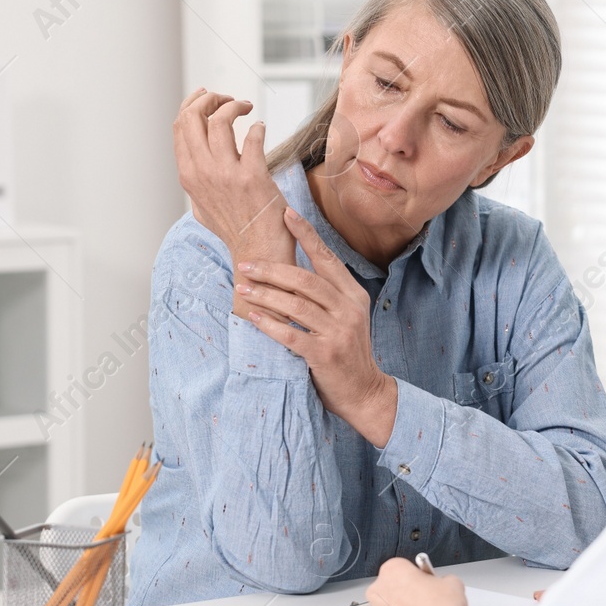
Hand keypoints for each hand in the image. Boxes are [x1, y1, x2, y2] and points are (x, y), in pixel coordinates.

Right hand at [172, 88, 292, 271]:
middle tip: (226, 98)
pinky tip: (261, 128)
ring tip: (246, 107)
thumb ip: (196, 180)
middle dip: (209, 98)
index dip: (192, 104)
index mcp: (188, 175)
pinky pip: (252, 137)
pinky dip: (257, 127)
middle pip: (193, 116)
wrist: (257, 252)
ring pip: (219, 120)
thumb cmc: (233, 228)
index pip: (180, 125)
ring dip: (233, 105)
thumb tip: (194, 160)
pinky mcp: (253, 177)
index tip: (207, 97)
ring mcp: (226, 175)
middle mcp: (202, 172)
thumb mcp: (201, 204)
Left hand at [239, 208, 399, 445]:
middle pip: (306, 279)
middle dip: (272, 269)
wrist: (363, 391)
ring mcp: (338, 332)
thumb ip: (327, 294)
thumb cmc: (347, 351)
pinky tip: (254, 316)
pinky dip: (270, 324)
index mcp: (354, 295)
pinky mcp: (324, 354)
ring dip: (265, 295)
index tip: (286, 214)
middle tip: (246, 264)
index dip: (306, 234)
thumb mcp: (346, 316)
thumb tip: (292, 269)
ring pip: (296, 305)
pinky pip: (291, 334)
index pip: (327, 258)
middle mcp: (349, 309)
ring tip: (242, 289)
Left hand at [366, 558, 474, 605]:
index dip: (416, 576)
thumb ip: (441, 580)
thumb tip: (443, 585)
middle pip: (390, 588)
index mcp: (392, 570)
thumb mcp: (452, 583)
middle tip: (423, 603)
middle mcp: (378, 590)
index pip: (401, 568)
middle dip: (404, 594)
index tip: (423, 584)